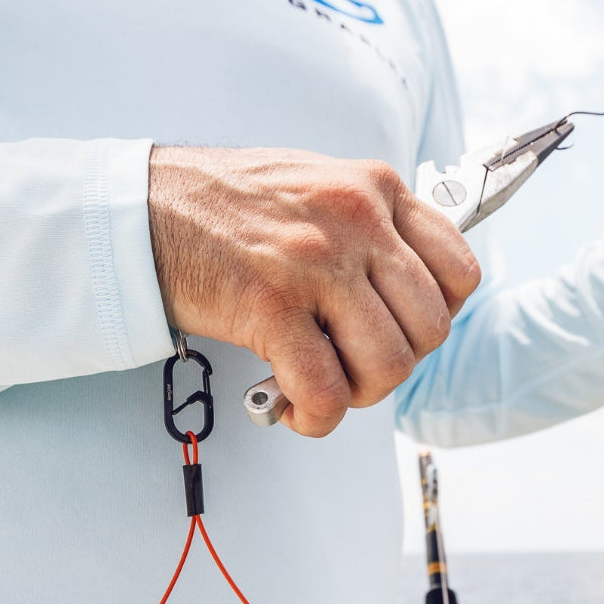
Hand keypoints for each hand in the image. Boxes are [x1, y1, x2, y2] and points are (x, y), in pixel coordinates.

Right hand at [147, 146, 480, 436]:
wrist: (144, 209)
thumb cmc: (226, 207)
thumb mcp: (320, 187)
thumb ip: (371, 228)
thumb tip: (405, 293)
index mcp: (375, 189)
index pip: (459, 270)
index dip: (439, 318)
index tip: (403, 332)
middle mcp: (356, 221)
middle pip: (430, 328)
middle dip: (397, 365)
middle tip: (354, 367)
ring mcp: (315, 263)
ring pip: (387, 364)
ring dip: (358, 394)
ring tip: (322, 386)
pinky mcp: (270, 307)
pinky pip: (325, 390)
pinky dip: (317, 416)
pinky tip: (294, 408)